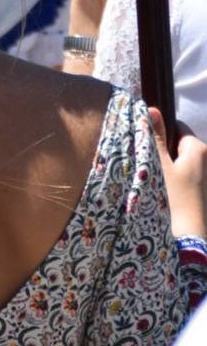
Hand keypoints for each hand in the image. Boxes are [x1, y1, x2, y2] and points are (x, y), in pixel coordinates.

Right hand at [150, 108, 206, 239]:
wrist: (187, 238)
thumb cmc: (171, 199)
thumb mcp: (158, 166)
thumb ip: (154, 138)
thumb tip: (152, 108)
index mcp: (198, 148)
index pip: (177, 128)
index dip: (160, 133)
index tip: (145, 144)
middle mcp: (206, 160)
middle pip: (179, 147)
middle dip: (163, 153)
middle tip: (146, 166)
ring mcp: (204, 178)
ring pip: (180, 165)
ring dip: (167, 170)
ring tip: (151, 182)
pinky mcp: (201, 194)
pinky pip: (184, 180)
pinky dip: (173, 184)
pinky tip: (162, 196)